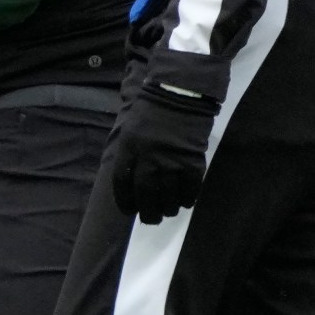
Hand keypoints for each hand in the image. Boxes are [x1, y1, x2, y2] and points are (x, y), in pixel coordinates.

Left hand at [107, 82, 219, 222]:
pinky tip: (186, 201)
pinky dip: (188, 198)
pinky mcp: (192, 161)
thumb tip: (131, 184)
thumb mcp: (131, 132)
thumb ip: (130, 156)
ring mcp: (171, 160)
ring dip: (169, 208)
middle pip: (146, 194)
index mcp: (129, 149)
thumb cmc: (152, 113)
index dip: (125, 201)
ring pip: (169, 195)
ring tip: (169, 211)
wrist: (180, 95)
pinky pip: (190, 188)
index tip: (130, 210)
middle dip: (148, 212)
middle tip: (152, 219)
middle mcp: (148, 158)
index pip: (122, 183)